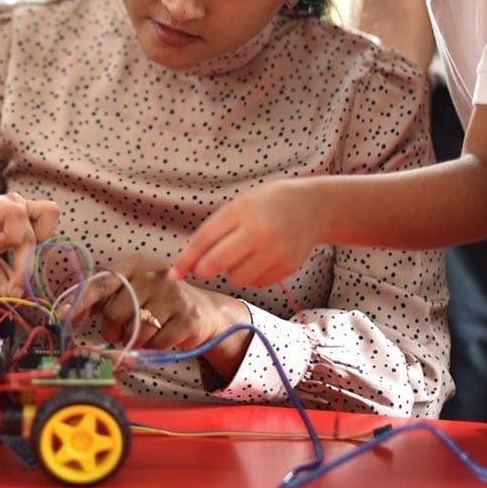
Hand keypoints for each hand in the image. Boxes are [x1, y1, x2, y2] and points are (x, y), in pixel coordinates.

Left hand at [0, 193, 60, 294]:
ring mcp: (26, 209)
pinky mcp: (30, 220)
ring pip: (50, 224)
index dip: (14, 237)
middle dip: (31, 252)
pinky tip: (18, 255)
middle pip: (45, 220)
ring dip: (36, 248)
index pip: (20, 216)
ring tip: (14, 256)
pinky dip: (36, 249)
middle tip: (13, 276)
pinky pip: (46, 233)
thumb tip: (15, 296)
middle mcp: (16, 202)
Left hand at [69, 254, 250, 382]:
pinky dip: (155, 347)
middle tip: (119, 332)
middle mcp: (153, 275)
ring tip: (145, 332)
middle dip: (113, 330)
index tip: (63, 314)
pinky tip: (162, 336)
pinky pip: (157, 344)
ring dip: (136, 341)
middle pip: (116, 313)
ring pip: (137, 332)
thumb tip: (67, 312)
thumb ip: (101, 299)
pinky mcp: (187, 316)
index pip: (101, 283)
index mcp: (134, 265)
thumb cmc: (157, 301)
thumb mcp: (131, 290)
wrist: (201, 309)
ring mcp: (172, 294)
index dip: (80, 301)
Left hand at [172, 179, 319, 286]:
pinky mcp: (287, 267)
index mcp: (241, 210)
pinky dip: (253, 275)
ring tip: (243, 254)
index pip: (204, 240)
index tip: (174, 273)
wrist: (312, 207)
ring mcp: (275, 251)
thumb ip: (216, 230)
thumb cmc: (266, 204)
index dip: (186, 259)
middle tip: (206, 266)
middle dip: (204, 269)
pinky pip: (257, 282)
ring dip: (232, 272)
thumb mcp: (240, 205)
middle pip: (215, 264)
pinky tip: (262, 258)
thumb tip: (187, 264)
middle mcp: (258, 231)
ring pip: (236, 278)